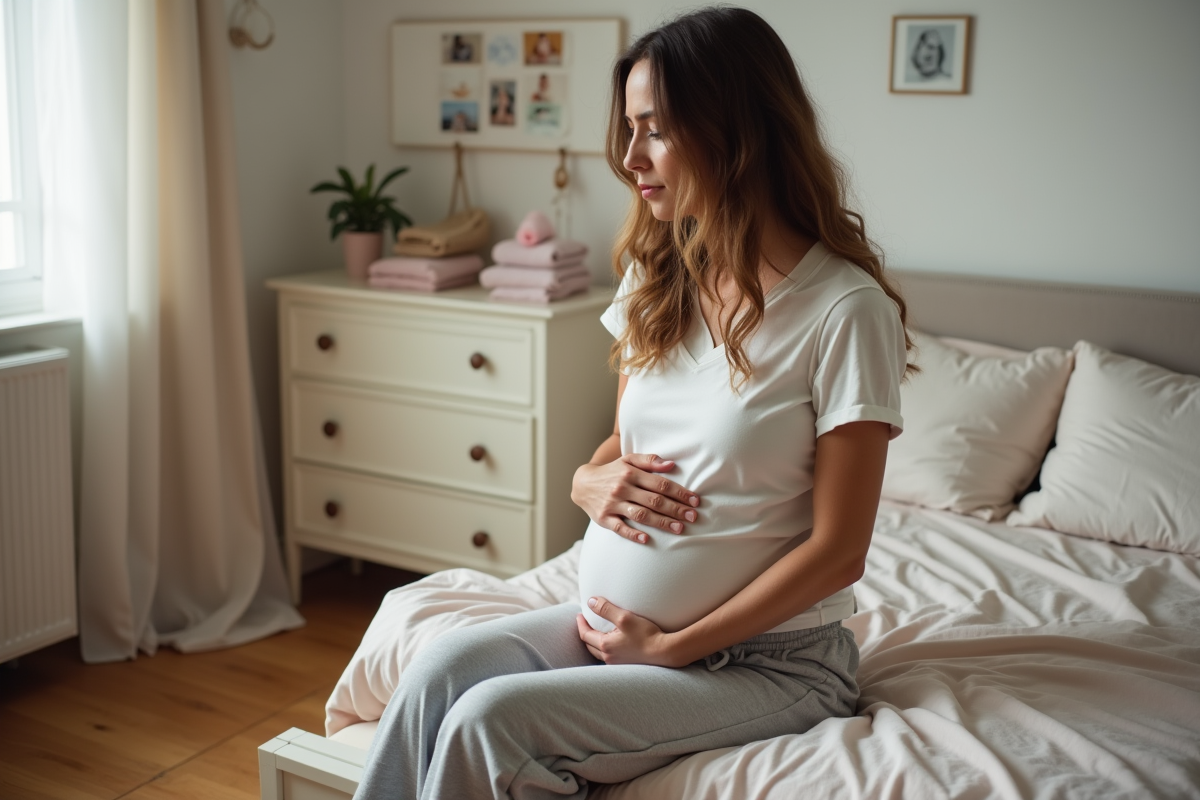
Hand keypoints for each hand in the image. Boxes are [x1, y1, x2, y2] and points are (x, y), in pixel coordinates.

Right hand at [571, 453, 699, 543]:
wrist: (582, 484)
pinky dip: (633, 533)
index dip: (679, 492)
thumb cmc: (612, 472)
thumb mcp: (628, 460)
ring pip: (640, 515)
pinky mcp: (604, 519)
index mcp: (630, 473)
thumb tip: (672, 464)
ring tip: (679, 528)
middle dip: (675, 509)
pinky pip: (620, 528)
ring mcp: (613, 504)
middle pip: (653, 500)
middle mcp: (622, 488)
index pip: (660, 484)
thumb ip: (649, 461)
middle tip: (693, 516)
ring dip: (661, 522)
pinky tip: (647, 538)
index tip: (695, 500)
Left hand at [576, 598, 682, 666]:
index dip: (580, 624)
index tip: (579, 615)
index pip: (585, 635)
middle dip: (585, 634)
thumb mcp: (624, 617)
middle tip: (585, 623)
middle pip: (589, 645)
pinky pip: (609, 657)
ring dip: (594, 642)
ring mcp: (617, 663)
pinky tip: (612, 644)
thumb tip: (590, 602)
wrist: (665, 652)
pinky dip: (604, 649)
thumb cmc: (646, 634)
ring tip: (596, 632)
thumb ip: (606, 609)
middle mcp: (609, 657)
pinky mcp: (626, 665)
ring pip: (598, 653)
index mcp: (605, 646)